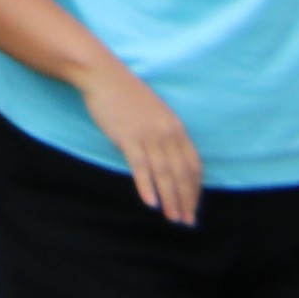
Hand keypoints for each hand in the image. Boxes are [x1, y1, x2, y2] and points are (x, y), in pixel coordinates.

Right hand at [76, 62, 196, 225]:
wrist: (103, 76)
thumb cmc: (128, 97)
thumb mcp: (157, 116)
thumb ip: (166, 137)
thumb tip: (170, 161)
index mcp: (178, 129)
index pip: (193, 166)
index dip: (195, 189)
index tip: (194, 206)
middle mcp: (168, 134)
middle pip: (182, 174)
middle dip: (186, 200)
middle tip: (188, 222)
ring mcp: (149, 136)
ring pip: (165, 174)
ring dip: (171, 199)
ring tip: (173, 218)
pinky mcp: (128, 137)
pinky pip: (140, 167)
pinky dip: (147, 186)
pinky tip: (151, 203)